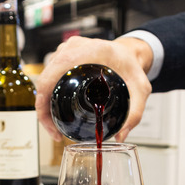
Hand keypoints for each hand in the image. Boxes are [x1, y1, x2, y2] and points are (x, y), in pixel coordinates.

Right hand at [35, 36, 153, 141]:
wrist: (129, 52)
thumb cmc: (132, 67)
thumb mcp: (140, 89)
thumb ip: (135, 113)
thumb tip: (121, 136)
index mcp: (88, 52)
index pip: (52, 76)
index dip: (44, 105)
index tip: (54, 128)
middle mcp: (72, 48)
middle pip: (44, 81)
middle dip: (44, 111)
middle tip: (55, 132)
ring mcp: (65, 49)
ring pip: (44, 79)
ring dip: (45, 103)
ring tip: (55, 124)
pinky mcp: (63, 54)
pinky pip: (49, 75)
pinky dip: (49, 94)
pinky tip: (56, 109)